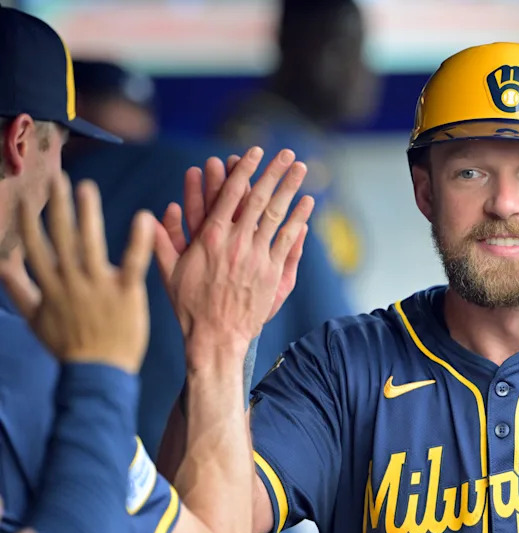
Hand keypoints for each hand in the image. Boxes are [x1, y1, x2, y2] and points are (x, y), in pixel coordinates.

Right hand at [0, 174, 153, 372]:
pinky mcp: (126, 292)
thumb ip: (19, 290)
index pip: (35, 246)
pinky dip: (137, 240)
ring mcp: (98, 286)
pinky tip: (144, 217)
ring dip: (87, 214)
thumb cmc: (70, 346)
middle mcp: (71, 281)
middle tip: (58, 177)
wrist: (99, 373)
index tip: (27, 197)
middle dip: (57, 206)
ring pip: (90, 244)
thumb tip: (2, 265)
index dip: (30, 221)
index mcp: (51, 286)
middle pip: (60, 237)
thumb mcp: (36, 319)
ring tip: (86, 188)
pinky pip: (132, 262)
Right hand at [153, 147, 312, 357]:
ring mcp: (257, 257)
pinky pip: (288, 241)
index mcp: (210, 237)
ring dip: (290, 189)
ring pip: (277, 215)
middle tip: (286, 153)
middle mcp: (236, 242)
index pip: (230, 194)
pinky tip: (307, 204)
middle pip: (259, 198)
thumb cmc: (190, 306)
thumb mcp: (168, 272)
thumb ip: (163, 241)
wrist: (216, 338)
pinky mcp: (273, 273)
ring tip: (301, 169)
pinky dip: (299, 220)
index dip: (244, 170)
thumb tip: (155, 213)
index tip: (254, 152)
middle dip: (273, 172)